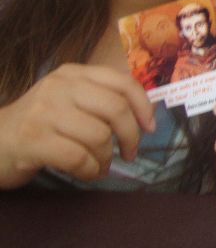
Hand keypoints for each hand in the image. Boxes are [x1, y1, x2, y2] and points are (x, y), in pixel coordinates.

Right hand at [0, 63, 154, 188]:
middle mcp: (59, 86)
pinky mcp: (32, 139)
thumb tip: (147, 113)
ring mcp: (43, 111)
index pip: (122, 82)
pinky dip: (89, 170)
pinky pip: (78, 158)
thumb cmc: (39, 124)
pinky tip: (86, 173)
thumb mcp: (70, 101)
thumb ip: (102, 100)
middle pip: (116, 109)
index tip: (150, 127)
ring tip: (99, 166)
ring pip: (98, 136)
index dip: (143, 105)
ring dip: (106, 158)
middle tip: (129, 153)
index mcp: (73, 73)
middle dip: (130, 136)